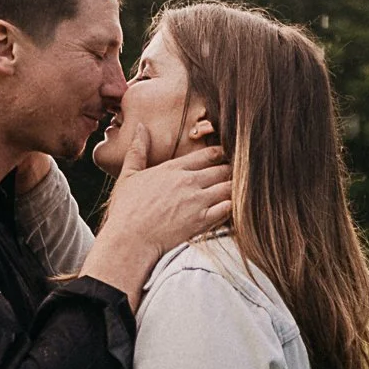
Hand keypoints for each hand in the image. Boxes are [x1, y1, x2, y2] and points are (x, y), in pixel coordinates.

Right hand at [79, 123, 230, 307]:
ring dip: (235, 188)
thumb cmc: (125, 210)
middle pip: (222, 170)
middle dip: (232, 170)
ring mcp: (197, 202)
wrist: (129, 240)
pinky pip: (228, 209)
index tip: (226, 155)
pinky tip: (235, 208)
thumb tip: (140, 127)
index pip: (207, 155)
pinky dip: (234, 207)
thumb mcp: (128, 175)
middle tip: (240, 173)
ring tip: (243, 190)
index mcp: (173, 169)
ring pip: (228, 188)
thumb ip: (137, 150)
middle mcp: (188, 182)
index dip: (221, 154)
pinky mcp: (202, 222)